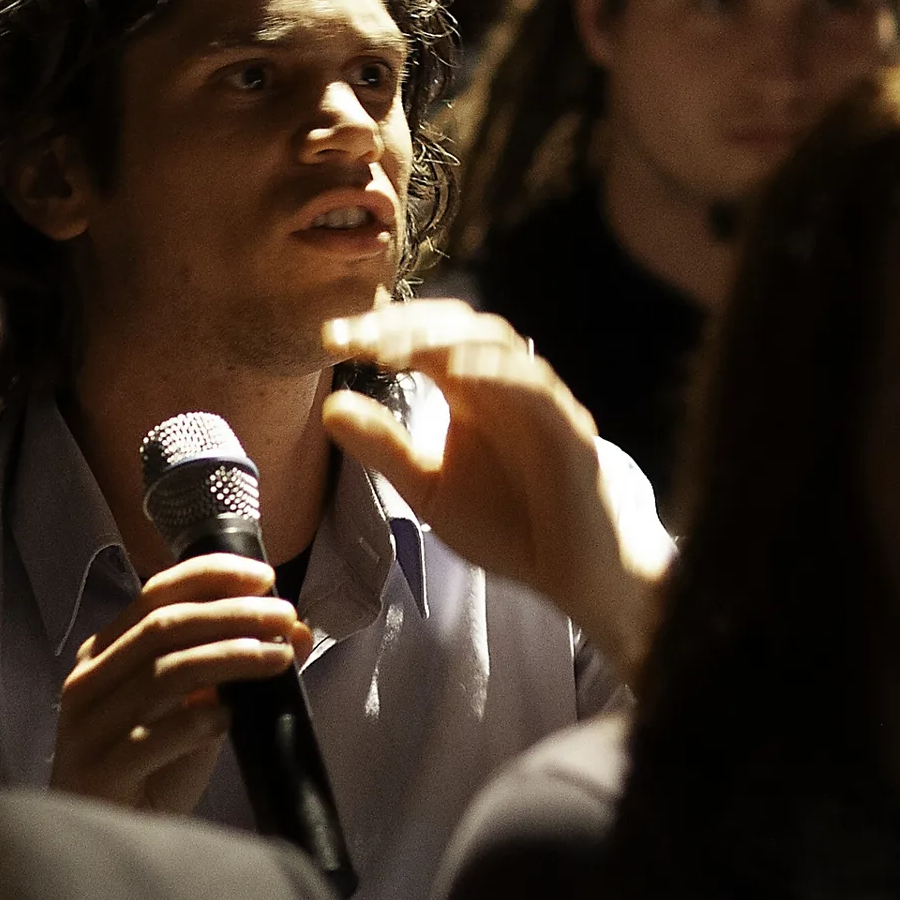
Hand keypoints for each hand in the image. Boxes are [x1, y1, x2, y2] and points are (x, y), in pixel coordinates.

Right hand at [53, 556, 304, 814]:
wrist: (112, 836)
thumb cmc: (151, 769)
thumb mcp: (193, 709)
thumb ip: (232, 668)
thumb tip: (296, 630)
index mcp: (103, 653)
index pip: (154, 595)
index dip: (210, 577)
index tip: (265, 577)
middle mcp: (87, 681)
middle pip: (162, 628)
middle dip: (231, 615)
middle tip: (284, 617)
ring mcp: (88, 726)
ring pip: (164, 674)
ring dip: (229, 658)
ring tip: (278, 658)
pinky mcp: (100, 770)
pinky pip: (155, 736)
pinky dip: (201, 721)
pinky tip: (233, 718)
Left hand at [321, 299, 674, 677]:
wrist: (571, 575)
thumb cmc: (508, 526)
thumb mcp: (427, 488)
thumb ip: (384, 447)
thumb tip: (328, 406)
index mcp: (471, 391)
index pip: (424, 338)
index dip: (379, 329)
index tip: (330, 338)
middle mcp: (505, 384)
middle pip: (456, 325)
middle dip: (401, 324)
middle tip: (350, 336)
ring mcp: (540, 401)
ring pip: (495, 343)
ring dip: (440, 338)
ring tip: (388, 348)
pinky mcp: (569, 430)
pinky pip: (536, 387)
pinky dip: (496, 372)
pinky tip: (455, 370)